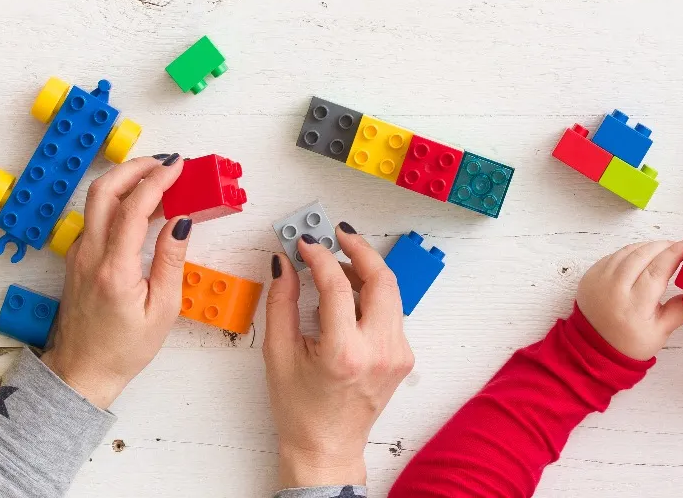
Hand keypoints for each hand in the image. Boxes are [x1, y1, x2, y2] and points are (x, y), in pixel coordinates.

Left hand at [41, 154, 190, 408]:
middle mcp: (90, 256)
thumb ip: (171, 260)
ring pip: (96, 201)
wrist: (83, 371)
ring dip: (125, 181)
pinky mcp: (78, 259)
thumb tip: (181, 223)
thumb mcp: (163, 309)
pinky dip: (118, 201)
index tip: (178, 167)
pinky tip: (140, 206)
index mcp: (114, 269)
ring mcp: (79, 255)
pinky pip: (96, 218)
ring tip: (156, 177)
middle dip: (135, 167)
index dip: (158, 181)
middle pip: (105, 191)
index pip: (134, 208)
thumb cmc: (124, 348)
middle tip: (164, 161)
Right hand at [263, 225, 413, 488]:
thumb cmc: (301, 410)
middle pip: (381, 279)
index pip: (337, 285)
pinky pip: (390, 312)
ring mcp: (397, 354)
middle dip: (359, 249)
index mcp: (345, 353)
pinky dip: (371, 296)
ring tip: (338, 263)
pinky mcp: (403, 356)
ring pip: (391, 293)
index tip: (306, 244)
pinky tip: (348, 297)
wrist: (327, 447)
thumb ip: (281, 302)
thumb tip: (285, 264)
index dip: (320, 257)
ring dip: (366, 271)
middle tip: (338, 234)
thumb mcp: (279, 354)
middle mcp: (379, 351)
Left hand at [575, 238, 682, 360]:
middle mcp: (614, 287)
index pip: (659, 269)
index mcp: (634, 304)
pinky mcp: (590, 275)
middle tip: (680, 247)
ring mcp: (599, 279)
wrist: (593, 349)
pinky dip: (630, 253)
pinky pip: (614, 255)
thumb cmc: (628, 343)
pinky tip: (641, 258)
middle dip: (664, 246)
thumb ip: (681, 310)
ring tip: (663, 251)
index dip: (676, 252)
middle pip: (643, 254)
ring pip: (628, 251)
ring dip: (648, 247)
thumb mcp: (660, 332)